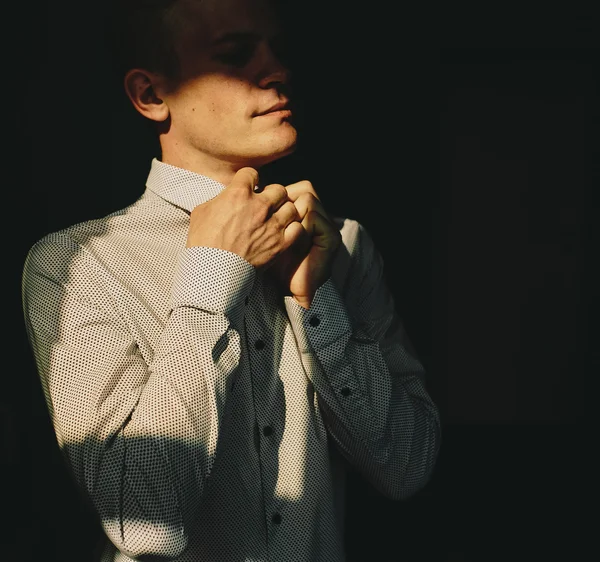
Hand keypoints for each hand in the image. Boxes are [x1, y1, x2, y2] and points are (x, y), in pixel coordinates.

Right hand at [186, 167, 304, 267]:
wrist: (213, 270)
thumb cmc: (203, 243)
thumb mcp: (201, 212)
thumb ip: (217, 199)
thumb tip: (223, 197)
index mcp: (238, 194)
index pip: (252, 173)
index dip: (250, 180)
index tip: (250, 187)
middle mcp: (259, 206)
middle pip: (278, 189)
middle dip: (272, 195)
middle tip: (267, 205)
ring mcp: (272, 225)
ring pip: (291, 207)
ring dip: (285, 211)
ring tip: (278, 218)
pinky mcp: (280, 243)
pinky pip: (297, 228)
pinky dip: (293, 229)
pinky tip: (285, 232)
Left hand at [270, 180, 341, 307]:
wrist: (291, 290)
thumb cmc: (276, 264)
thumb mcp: (269, 233)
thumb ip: (267, 212)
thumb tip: (250, 189)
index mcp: (307, 213)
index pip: (297, 188)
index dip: (280, 196)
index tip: (264, 212)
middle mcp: (321, 216)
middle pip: (305, 189)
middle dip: (286, 203)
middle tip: (273, 224)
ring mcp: (328, 225)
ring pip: (307, 199)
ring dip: (291, 215)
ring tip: (283, 235)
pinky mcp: (331, 236)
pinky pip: (313, 216)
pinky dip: (298, 226)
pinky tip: (291, 241)